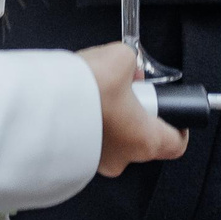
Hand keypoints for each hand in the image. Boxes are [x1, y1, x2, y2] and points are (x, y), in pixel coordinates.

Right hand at [80, 41, 189, 175]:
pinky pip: (89, 136)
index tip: (177, 112)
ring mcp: (97, 160)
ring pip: (113, 135)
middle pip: (141, 134)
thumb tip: (124, 63)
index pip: (176, 143)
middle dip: (136, 108)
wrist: (40, 106)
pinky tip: (78, 101)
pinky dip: (87, 120)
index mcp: (145, 140)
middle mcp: (122, 158)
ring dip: (110, 114)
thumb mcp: (120, 59)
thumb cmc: (85, 91)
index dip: (180, 124)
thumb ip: (130, 61)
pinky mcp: (74, 156)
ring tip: (97, 90)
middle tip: (127, 88)